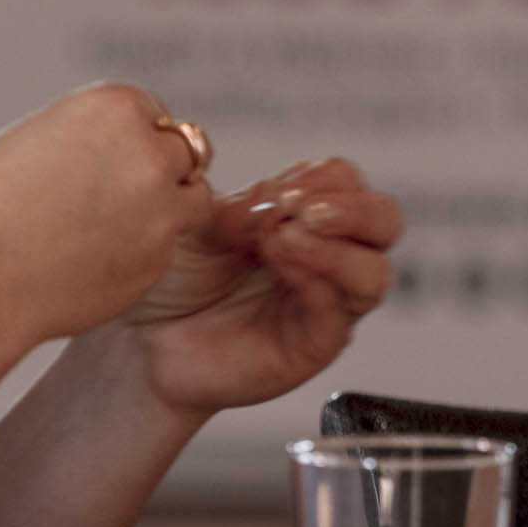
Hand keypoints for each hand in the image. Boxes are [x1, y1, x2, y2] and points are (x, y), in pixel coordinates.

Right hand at [0, 82, 217, 345]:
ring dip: (165, 213)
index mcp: (114, 107)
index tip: (102, 163)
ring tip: (107, 231)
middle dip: (159, 173)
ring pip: (192, 203)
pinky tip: (90, 264)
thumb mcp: (34, 140)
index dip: (132, 140)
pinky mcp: (157, 263)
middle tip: (114, 200)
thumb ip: (88, 138)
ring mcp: (160, 211)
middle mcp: (149, 152)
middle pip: (185, 153)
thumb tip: (118, 154)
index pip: (153, 114)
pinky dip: (140, 256)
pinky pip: (164, 252)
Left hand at [117, 156, 402, 417]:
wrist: (143, 339)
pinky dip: (316, 281)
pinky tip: (280, 264)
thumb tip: (278, 202)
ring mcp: (326, 302)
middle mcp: (328, 257)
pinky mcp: (314, 346)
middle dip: (354, 209)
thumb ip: (245, 208)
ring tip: (282, 239)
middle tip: (304, 210)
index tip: (277, 191)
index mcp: (304, 218)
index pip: (347, 183)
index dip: (321, 180)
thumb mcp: (201, 223)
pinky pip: (338, 314)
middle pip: (383, 221)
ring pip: (375, 272)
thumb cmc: (175, 277)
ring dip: (335, 248)